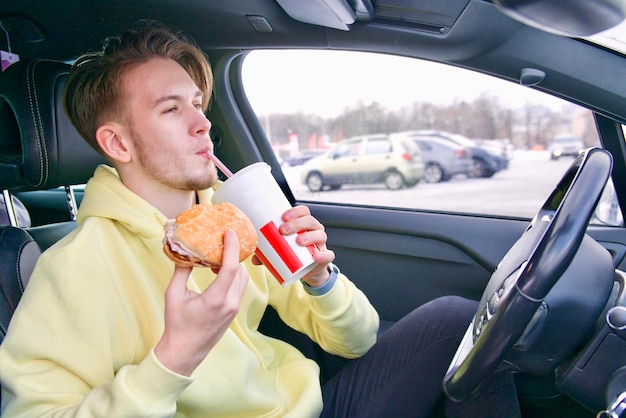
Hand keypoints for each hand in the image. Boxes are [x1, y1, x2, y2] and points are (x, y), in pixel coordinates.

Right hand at [155, 230, 248, 375]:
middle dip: (233, 255)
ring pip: (243, 280)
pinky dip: (233, 277)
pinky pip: (239, 289)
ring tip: (217, 260)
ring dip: (234, 266)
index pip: (230, 268)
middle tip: (221, 243)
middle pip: (240, 271)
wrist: (184, 352)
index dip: (232, 248)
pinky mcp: (234, 312)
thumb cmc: (177, 325)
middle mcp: (230, 304)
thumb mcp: (173, 295)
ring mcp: (234, 309)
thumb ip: (181, 271)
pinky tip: (219, 273)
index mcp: (215, 299)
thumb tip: (183, 251)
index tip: (230, 233)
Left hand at [253, 205, 334, 286]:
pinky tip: (316, 256)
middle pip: (310, 221)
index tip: (283, 217)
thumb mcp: (280, 250)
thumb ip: (267, 253)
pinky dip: (323, 255)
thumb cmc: (293, 254)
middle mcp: (315, 230)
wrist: (307, 271)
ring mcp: (321, 244)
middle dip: (297, 223)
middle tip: (283, 230)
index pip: (303, 212)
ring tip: (298, 241)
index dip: (295, 211)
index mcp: (304, 224)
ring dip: (309, 236)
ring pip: (320, 234)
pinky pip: (328, 255)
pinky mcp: (325, 257)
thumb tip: (253, 258)